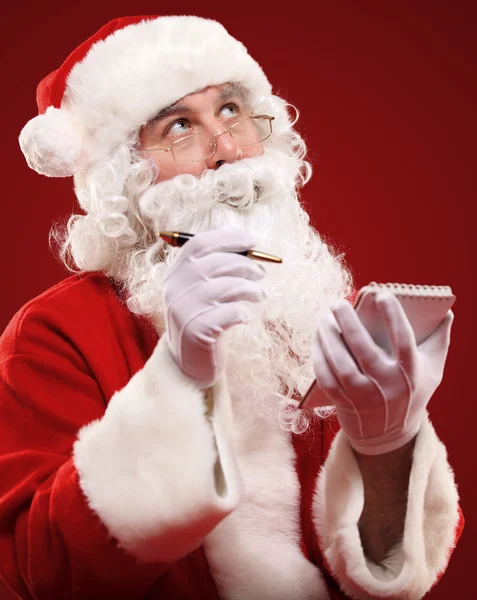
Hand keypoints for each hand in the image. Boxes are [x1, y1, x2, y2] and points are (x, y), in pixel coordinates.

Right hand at [163, 227, 265, 387]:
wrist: (188, 363)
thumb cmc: (203, 318)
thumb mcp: (203, 289)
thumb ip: (214, 265)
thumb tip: (242, 240)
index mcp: (175, 272)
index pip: (199, 244)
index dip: (228, 238)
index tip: (252, 241)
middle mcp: (175, 288)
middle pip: (216, 262)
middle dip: (246, 264)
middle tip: (261, 273)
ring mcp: (184, 309)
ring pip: (227, 286)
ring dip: (250, 288)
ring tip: (259, 295)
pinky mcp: (196, 330)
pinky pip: (231, 312)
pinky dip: (244, 312)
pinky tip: (245, 317)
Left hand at [312, 291, 452, 454]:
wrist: (390, 436)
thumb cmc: (411, 392)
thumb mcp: (431, 371)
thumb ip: (438, 341)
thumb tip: (447, 312)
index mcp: (410, 373)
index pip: (404, 341)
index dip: (394, 317)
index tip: (383, 294)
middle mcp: (386, 386)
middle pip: (364, 351)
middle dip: (349, 324)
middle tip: (338, 302)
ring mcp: (363, 396)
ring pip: (341, 365)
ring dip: (328, 339)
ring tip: (323, 318)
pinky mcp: (343, 403)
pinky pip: (326, 378)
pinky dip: (319, 357)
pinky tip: (317, 339)